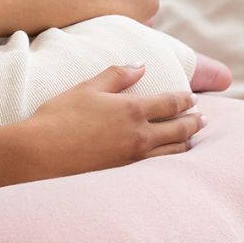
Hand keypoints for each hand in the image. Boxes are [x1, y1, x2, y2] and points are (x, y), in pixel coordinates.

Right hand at [21, 65, 204, 178]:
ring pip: (173, 151)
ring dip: (186, 143)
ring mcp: (134, 159)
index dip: (185, 100)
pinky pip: (159, 168)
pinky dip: (171, 162)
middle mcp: (140, 135)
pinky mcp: (126, 177)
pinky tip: (170, 160)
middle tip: (202, 119)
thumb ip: (116, 75)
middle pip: (179, 128)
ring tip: (191, 139)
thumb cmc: (59, 117)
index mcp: (132, 109)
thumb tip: (140, 65)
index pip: (170, 103)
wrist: (40, 154)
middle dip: (194, 122)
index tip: (193, 99)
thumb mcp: (87, 88)